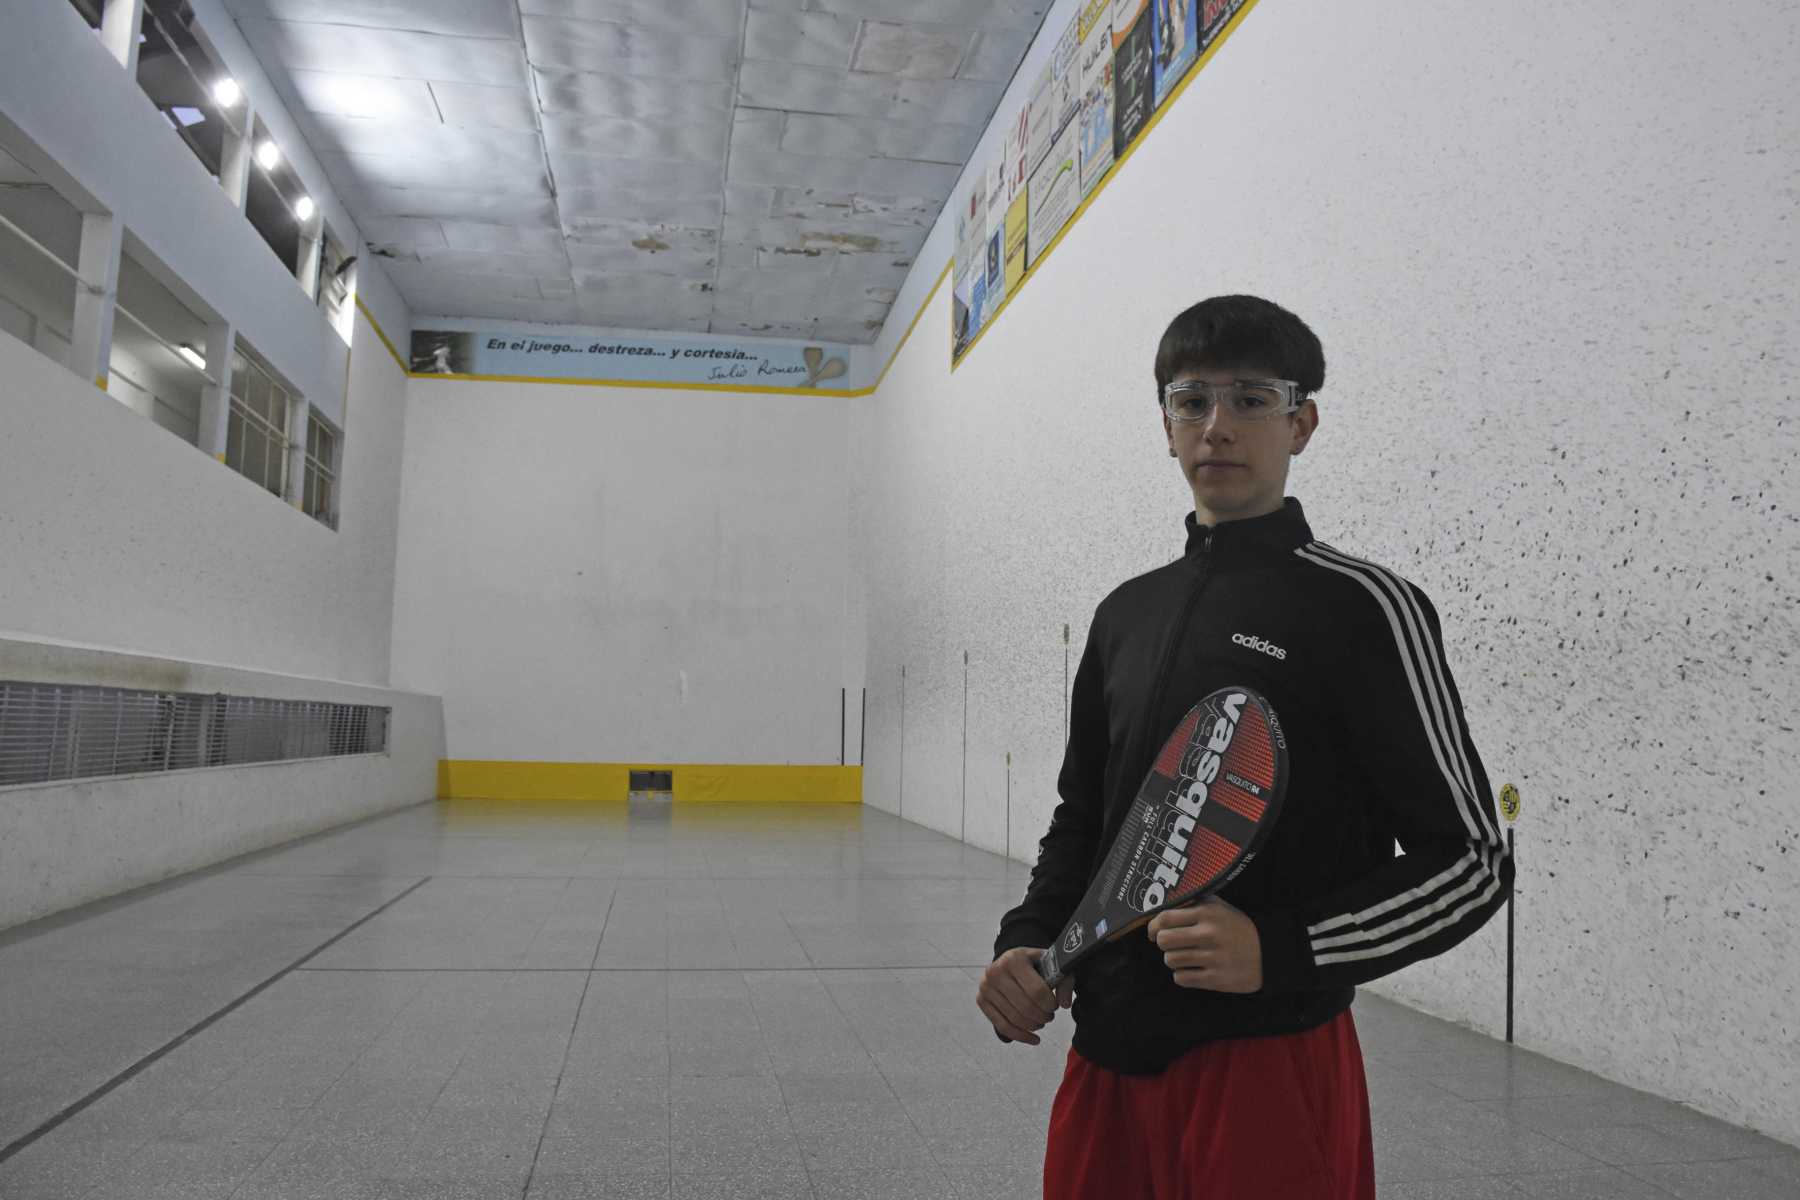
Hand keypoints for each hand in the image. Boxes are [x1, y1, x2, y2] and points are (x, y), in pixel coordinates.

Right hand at [977, 947, 1074, 1044]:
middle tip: (1049, 1016)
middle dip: (1042, 1017)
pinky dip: (1020, 1036)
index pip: (1036, 991)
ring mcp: (986, 987)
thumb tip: (1065, 1004)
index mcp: (1014, 959)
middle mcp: (995, 971)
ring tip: (1041, 1022)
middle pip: (1025, 1007)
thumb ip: (1064, 982)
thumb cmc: (1034, 964)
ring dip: (1033, 1026)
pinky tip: (1033, 1039)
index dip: (1050, 1004)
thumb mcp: (1052, 964)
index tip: (1055, 1006)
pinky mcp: (981, 1000)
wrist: (1011, 961)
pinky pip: (1002, 1026)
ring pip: (1014, 1018)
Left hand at [1147, 898, 1262, 992]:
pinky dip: (1182, 975)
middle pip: (1164, 940)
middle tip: (1172, 944)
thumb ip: (1193, 904)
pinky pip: (1181, 978)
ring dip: (1174, 960)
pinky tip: (1193, 969)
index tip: (1153, 931)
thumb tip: (1161, 905)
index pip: (1165, 917)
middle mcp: (1209, 934)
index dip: (1152, 925)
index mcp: (1207, 913)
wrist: (1269, 953)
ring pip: (1170, 960)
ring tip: (1185, 957)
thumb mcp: (1219, 908)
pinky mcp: (1216, 979)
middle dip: (1163, 943)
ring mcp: (1213, 958)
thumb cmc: (1237, 928)